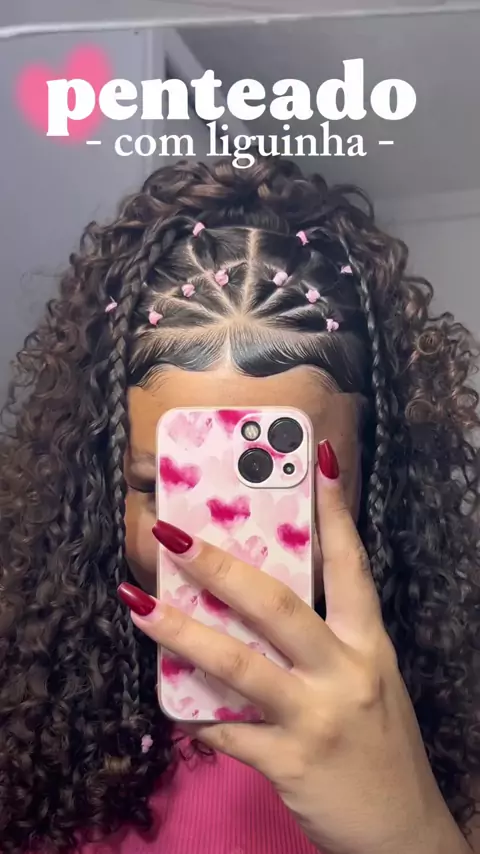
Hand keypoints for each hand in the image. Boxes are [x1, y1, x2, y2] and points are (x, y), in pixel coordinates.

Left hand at [118, 441, 467, 853]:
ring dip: (182, 631)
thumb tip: (253, 607)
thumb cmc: (377, 746)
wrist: (403, 833)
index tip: (315, 459)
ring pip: (239, 665)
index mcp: (368, 645)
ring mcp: (318, 718)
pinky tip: (175, 710)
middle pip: (279, 606)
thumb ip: (321, 646)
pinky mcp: (291, 764)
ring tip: (138, 603)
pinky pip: (228, 734)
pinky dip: (198, 719)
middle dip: (222, 566)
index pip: (352, 565)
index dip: (334, 510)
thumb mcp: (365, 682)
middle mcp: (346, 673)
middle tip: (173, 534)